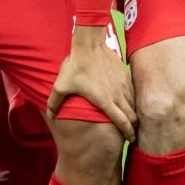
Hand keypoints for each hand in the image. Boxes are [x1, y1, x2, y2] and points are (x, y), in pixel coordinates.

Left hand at [48, 23, 135, 140]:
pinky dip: (132, 100)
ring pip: (134, 104)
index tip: (131, 139)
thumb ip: (54, 101)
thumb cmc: (75, 66)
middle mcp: (118, 94)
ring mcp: (123, 84)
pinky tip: (128, 102)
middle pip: (132, 116)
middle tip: (132, 134)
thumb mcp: (61, 85)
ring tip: (131, 120)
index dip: (128, 133)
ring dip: (133, 113)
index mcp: (105, 101)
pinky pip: (132, 91)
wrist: (89, 45)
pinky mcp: (125, 75)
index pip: (123, 122)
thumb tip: (49, 114)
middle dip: (134, 127)